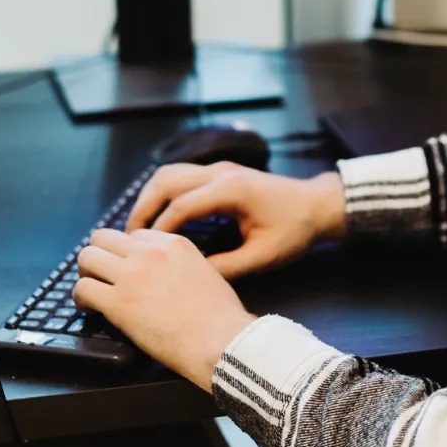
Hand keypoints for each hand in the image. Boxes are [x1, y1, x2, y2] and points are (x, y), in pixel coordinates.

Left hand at [74, 228, 255, 390]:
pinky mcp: (118, 302)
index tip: (127, 268)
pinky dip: (81, 299)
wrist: (219, 339)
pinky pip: (82, 289)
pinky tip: (90, 309)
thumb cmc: (220, 314)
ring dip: (86, 274)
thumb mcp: (206, 271)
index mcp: (175, 243)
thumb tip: (163, 275)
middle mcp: (150, 253)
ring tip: (93, 291)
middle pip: (103, 237)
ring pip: (87, 257)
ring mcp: (132, 275)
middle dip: (100, 255)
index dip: (127, 252)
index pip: (135, 234)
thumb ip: (180, 264)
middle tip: (103, 276)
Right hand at [126, 163, 345, 279]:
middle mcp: (221, 173)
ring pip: (171, 173)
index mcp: (231, 191)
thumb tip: (188, 278)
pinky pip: (182, 176)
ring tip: (138, 230)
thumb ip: (225, 267)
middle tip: (127, 240)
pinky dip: (164, 192)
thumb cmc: (295, 231)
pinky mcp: (222, 172)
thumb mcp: (262, 256)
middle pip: (166, 181)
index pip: (180, 206)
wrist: (318, 205)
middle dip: (143, 208)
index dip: (157, 230)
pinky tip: (159, 217)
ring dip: (150, 197)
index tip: (141, 254)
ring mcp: (221, 168)